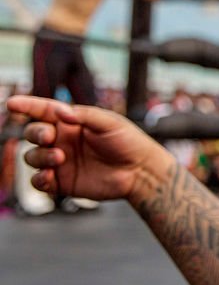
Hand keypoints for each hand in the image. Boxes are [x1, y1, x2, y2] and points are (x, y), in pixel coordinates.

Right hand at [7, 96, 169, 201]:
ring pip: (32, 157)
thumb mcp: (109, 122)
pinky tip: (50, 176)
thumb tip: (60, 111)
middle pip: (33, 133)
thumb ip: (84, 115)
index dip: (27, 106)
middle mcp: (62, 140)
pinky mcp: (62, 182)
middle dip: (35, 133)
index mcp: (72, 122)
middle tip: (50, 136)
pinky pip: (39, 181)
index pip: (43, 111)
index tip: (12, 103)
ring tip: (59, 157)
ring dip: (40, 156)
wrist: (141, 171)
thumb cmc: (128, 141)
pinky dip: (39, 178)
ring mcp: (60, 162)